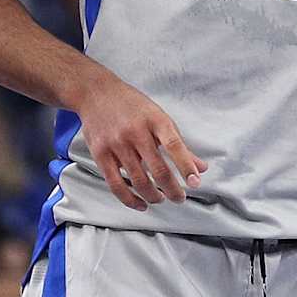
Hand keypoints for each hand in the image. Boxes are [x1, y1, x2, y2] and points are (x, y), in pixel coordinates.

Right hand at [76, 78, 208, 208]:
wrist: (96, 93)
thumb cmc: (132, 106)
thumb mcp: (159, 118)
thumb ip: (180, 145)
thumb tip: (200, 168)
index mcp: (155, 120)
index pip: (175, 146)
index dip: (186, 166)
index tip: (195, 182)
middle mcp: (136, 132)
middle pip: (158, 169)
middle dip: (172, 189)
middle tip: (179, 198)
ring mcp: (117, 144)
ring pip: (139, 180)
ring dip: (153, 196)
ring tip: (161, 199)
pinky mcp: (100, 154)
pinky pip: (116, 184)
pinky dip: (130, 199)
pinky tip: (141, 204)